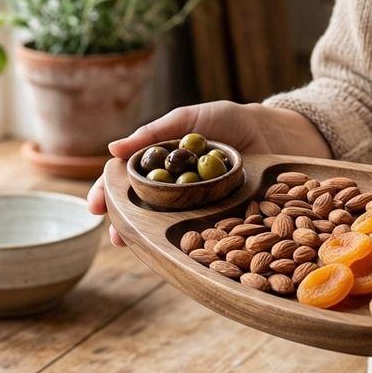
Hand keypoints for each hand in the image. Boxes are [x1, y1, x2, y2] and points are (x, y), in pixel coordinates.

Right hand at [86, 101, 282, 246]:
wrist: (276, 132)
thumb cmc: (231, 121)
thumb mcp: (191, 119)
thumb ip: (156, 132)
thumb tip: (112, 148)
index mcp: (165, 164)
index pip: (128, 181)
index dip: (108, 193)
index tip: (95, 206)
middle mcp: (178, 189)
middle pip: (144, 209)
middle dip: (126, 224)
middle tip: (115, 236)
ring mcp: (200, 205)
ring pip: (169, 226)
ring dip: (152, 239)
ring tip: (139, 248)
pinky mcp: (224, 218)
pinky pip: (202, 232)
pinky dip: (190, 244)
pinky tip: (179, 253)